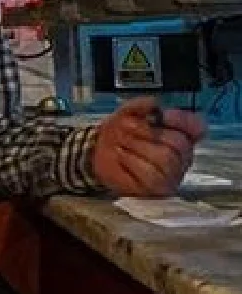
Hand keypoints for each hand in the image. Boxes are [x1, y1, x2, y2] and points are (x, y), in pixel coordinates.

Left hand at [92, 97, 206, 196]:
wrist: (98, 153)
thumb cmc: (119, 133)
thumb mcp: (127, 113)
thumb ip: (141, 105)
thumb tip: (154, 104)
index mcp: (179, 134)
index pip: (196, 127)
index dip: (182, 120)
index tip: (162, 115)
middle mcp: (181, 156)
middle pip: (179, 143)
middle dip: (148, 132)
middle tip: (126, 128)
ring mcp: (171, 175)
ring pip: (166, 159)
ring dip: (137, 145)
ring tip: (121, 142)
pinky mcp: (157, 189)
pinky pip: (152, 175)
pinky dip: (132, 161)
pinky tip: (121, 154)